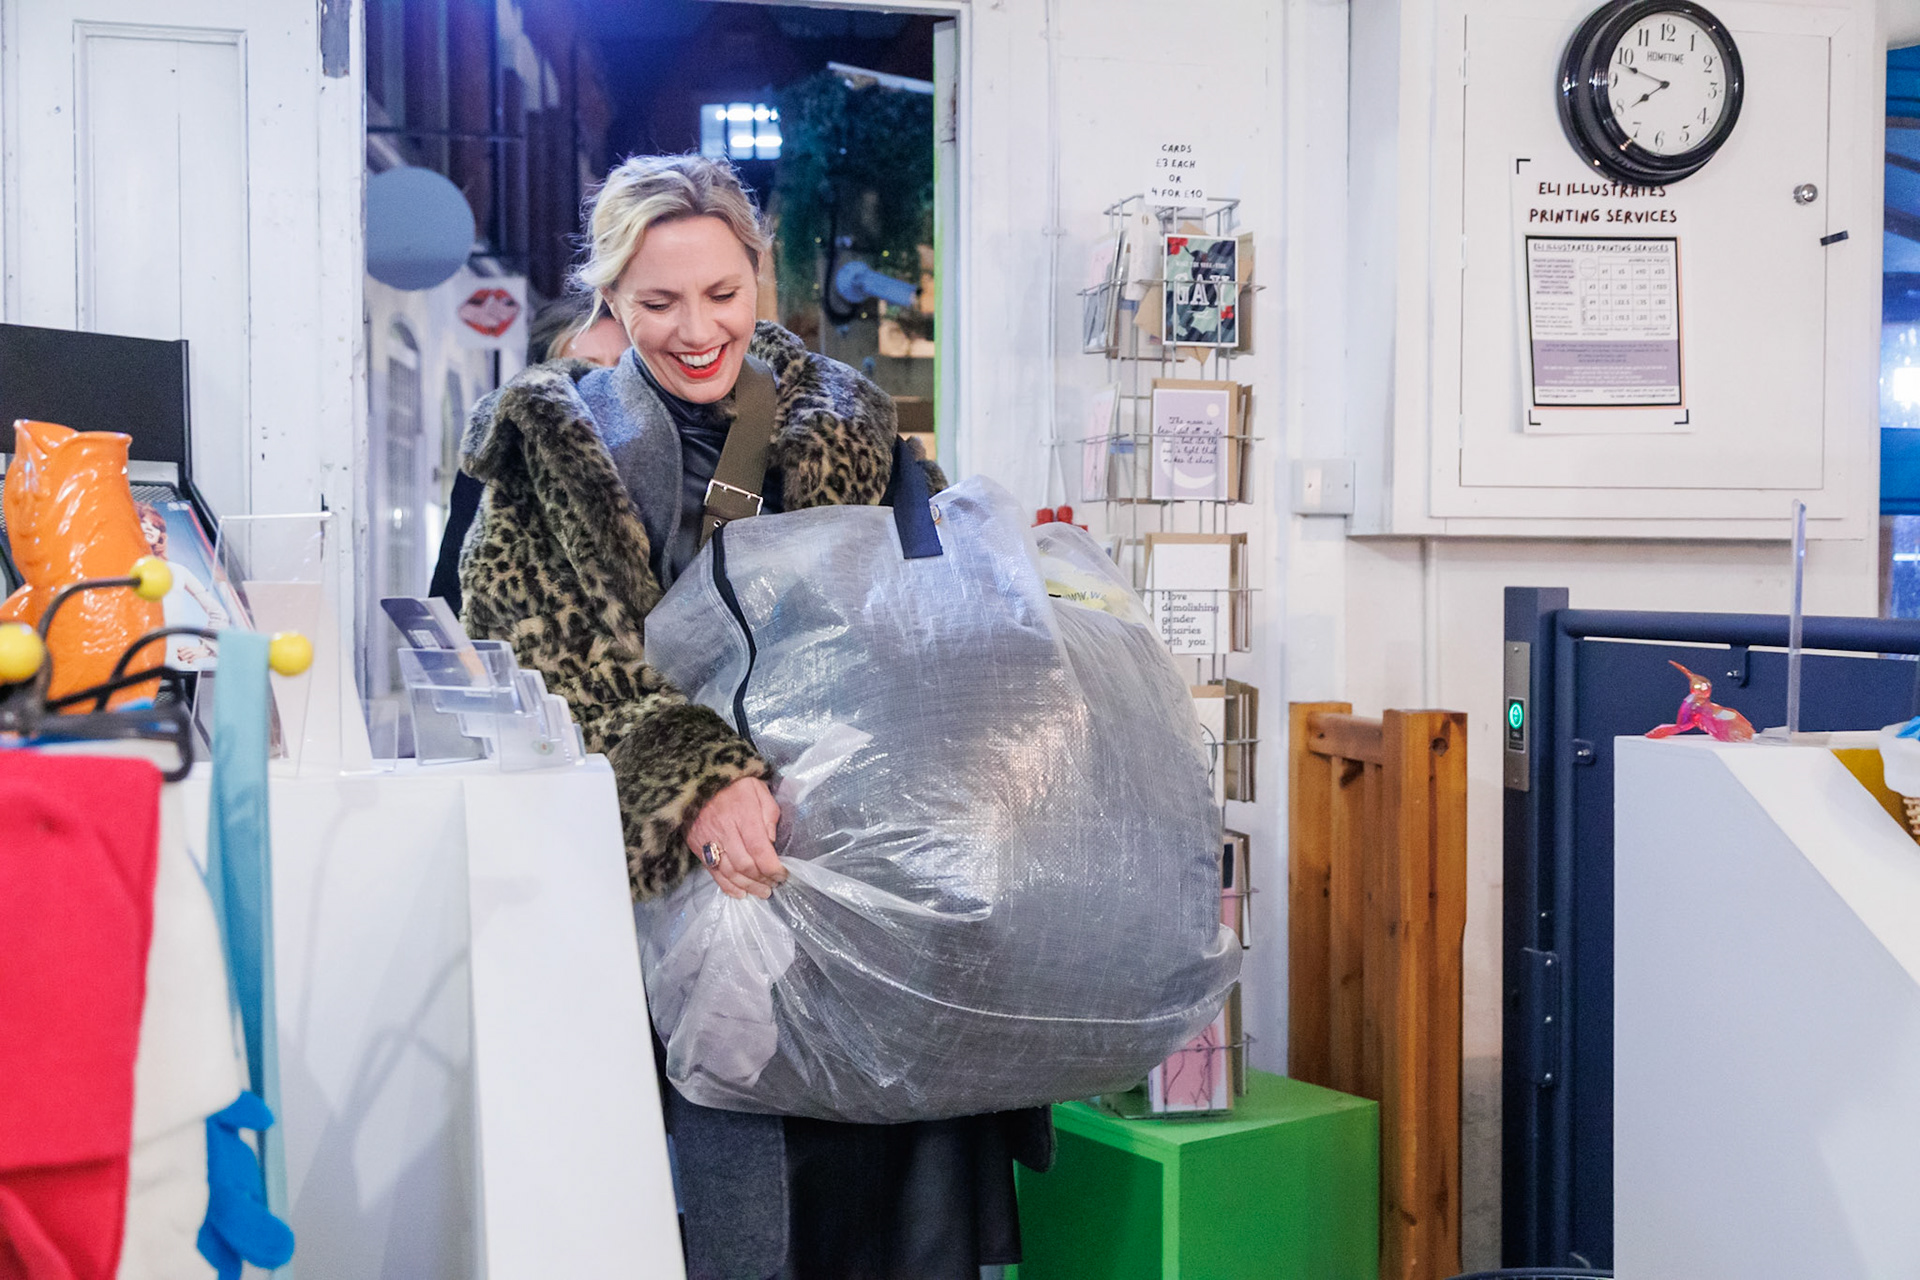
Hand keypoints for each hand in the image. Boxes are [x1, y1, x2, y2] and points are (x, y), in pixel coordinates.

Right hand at [685, 776, 783, 899]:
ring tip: (762, 892)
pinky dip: (727, 886)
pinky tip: (740, 893)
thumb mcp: (759, 789)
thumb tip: (771, 841)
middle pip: (745, 865)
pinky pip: (713, 873)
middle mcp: (724, 830)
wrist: (697, 779)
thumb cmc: (734, 784)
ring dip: (747, 886)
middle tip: (774, 886)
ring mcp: (708, 840)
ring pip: (729, 872)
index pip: (759, 849)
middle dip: (762, 880)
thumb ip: (769, 813)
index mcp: (742, 814)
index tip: (783, 875)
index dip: (773, 867)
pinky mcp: (697, 846)